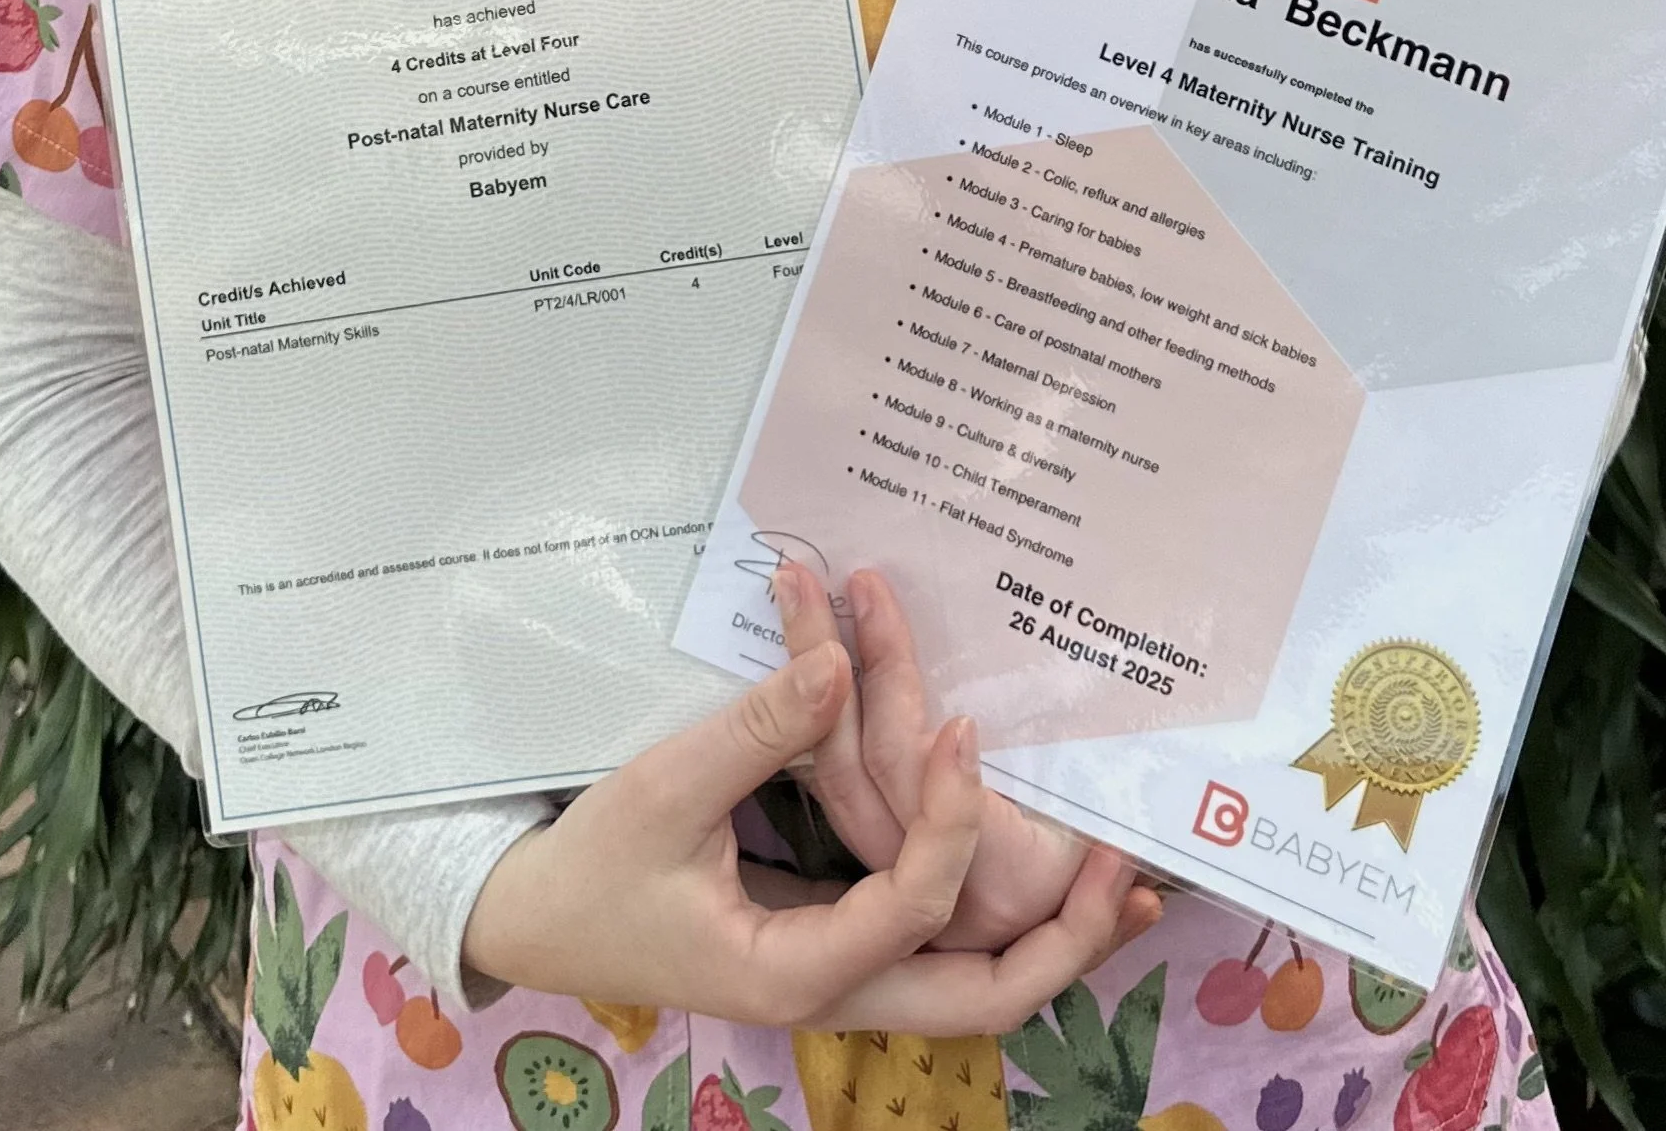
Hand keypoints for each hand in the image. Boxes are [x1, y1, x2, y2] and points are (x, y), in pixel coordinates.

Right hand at [461, 640, 1157, 1031]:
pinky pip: (943, 952)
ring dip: (1053, 941)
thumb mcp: (664, 790)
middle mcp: (833, 990)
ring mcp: (843, 978)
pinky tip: (1051, 873)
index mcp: (790, 969)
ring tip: (1125, 882)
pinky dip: (1005, 922)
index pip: (906, 910)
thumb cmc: (594, 863)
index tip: (960, 730)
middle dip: (1065, 943)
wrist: (538, 920)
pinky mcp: (840, 949)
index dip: (946, 823)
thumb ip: (758, 729)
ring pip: (975, 989)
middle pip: (982, 1001)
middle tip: (1127, 873)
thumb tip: (839, 664)